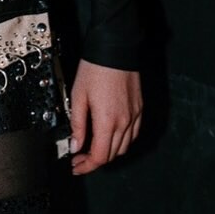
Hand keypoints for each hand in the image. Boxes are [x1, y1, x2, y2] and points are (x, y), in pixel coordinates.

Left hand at [68, 58, 141, 174]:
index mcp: (107, 121)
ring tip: (93, 147)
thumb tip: (75, 145)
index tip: (76, 166)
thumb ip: (77, 124)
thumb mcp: (78, 95)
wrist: (115, 48)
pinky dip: (121, 141)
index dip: (86, 166)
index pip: (99, 156)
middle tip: (80, 157)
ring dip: (108, 152)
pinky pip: (133, 135)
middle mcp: (124, 122)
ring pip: (123, 147)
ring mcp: (134, 116)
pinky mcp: (139, 109)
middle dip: (94, 161)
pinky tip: (110, 135)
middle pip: (111, 155)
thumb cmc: (95, 68)